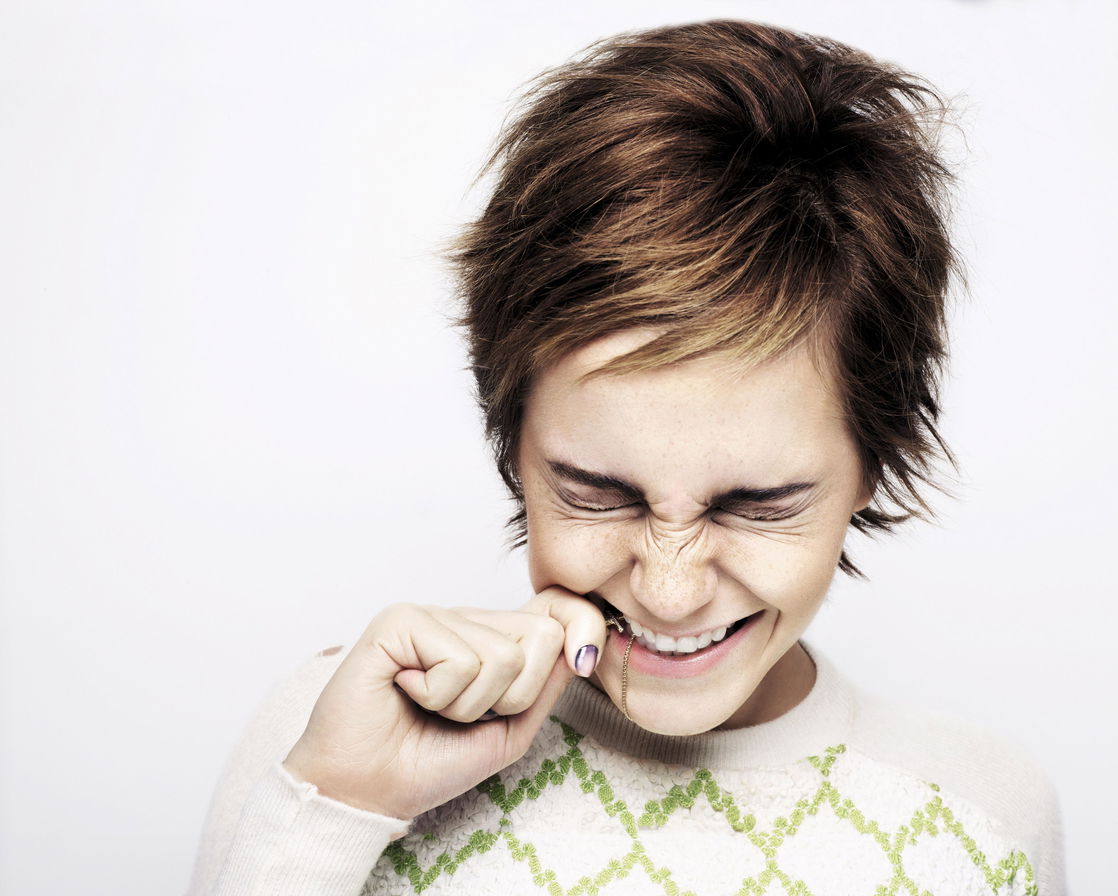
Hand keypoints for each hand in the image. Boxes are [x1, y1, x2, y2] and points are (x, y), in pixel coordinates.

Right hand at [282, 586, 606, 820]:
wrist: (365, 790)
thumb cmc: (428, 762)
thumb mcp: (508, 730)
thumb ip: (544, 686)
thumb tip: (581, 644)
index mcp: (491, 638)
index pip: (556, 608)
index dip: (584, 625)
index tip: (584, 658)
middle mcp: (465, 619)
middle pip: (541, 635)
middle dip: (514, 695)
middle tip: (465, 712)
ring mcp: (433, 614)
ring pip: (501, 655)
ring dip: (468, 704)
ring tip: (430, 706)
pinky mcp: (401, 619)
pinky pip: (459, 659)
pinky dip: (438, 695)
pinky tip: (406, 691)